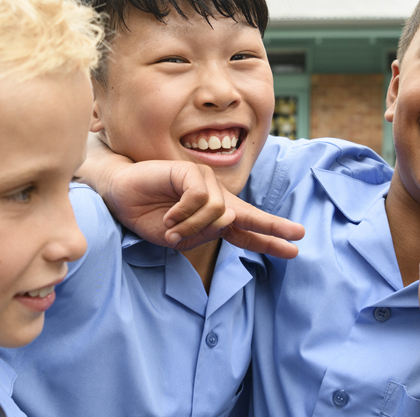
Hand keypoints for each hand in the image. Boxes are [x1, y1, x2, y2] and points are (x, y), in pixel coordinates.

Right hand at [103, 160, 303, 257]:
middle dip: (273, 226)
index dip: (269, 239)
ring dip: (192, 227)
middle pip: (248, 214)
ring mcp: (206, 182)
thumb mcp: (179, 238)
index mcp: (213, 217)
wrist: (121, 196)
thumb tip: (228, 218)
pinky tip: (168, 216)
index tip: (294, 248)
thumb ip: (205, 233)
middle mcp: (215, 198)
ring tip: (170, 229)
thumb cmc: (148, 216)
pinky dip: (183, 213)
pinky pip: (201, 199)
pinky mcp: (193, 171)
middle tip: (297, 234)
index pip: (245, 230)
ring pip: (218, 213)